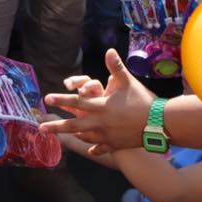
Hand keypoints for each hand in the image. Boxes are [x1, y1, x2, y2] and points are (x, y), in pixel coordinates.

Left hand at [40, 49, 154, 153]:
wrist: (160, 124)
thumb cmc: (143, 101)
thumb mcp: (128, 82)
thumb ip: (116, 67)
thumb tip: (109, 50)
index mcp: (101, 106)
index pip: (77, 102)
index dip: (61, 99)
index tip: (46, 99)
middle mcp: (100, 123)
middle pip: (74, 125)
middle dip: (56, 126)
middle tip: (41, 128)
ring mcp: (107, 136)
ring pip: (86, 137)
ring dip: (74, 136)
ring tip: (64, 135)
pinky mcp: (116, 145)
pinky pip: (102, 148)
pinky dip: (95, 149)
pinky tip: (90, 151)